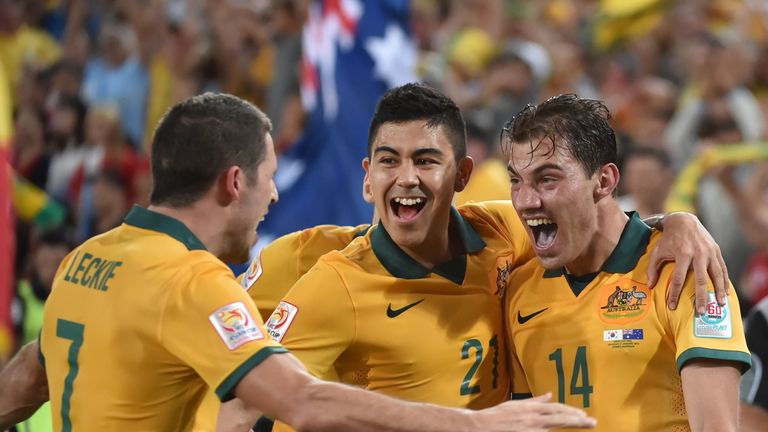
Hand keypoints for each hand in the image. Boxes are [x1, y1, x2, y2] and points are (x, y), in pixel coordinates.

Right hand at [472, 394, 595, 430]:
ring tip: (583, 426)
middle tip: (592, 422)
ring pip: (553, 429)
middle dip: (577, 420)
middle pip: (559, 419)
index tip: (583, 414)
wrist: (480, 427)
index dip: (570, 412)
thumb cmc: (496, 416)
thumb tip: (549, 395)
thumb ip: (534, 401)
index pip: (555, 409)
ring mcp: (530, 430)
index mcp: (530, 409)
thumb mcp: (515, 405)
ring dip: (569, 427)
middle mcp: (533, 419)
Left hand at [647, 212, 727, 313]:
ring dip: (719, 291)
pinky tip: (725, 292)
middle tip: (700, 312)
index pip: (678, 279)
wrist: (683, 220)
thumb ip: (652, 269)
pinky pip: (723, 268)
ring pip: (716, 275)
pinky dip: (725, 281)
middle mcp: (698, 254)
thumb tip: (651, 286)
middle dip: (701, 297)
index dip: (674, 294)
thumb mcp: (657, 252)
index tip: (672, 306)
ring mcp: (709, 252)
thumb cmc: (668, 239)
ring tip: (720, 304)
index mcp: (682, 254)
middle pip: (700, 280)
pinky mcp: (716, 250)